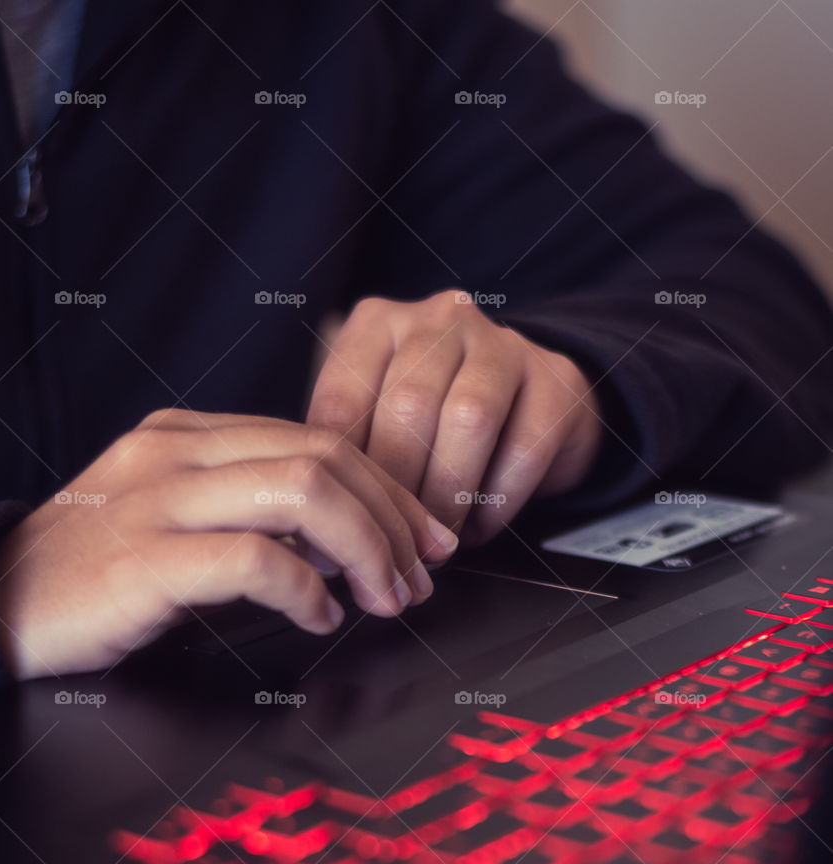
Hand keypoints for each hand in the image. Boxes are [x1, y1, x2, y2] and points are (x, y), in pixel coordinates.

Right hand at [0, 411, 458, 679]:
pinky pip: (254, 560)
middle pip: (325, 457)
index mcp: (189, 436)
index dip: (388, 488)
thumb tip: (341, 540)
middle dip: (393, 520)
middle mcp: (177, 454)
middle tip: (421, 576)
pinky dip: (307, 590)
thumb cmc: (92, 573)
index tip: (425, 537)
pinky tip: (321, 617)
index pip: (318, 439)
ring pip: (303, 494)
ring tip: (386, 599)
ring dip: (366, 550)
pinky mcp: (144, 561)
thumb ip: (248, 514)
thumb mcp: (173, 521)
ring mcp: (158, 502)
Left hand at [307, 291, 602, 542]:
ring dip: (449, 495)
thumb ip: (348, 452)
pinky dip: (497, 502)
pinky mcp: (557, 381)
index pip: (343, 398)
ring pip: (469, 420)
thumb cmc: (439, 420)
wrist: (536, 398)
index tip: (340, 524)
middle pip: (408, 408)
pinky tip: (480, 526)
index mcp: (379, 325)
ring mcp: (503, 343)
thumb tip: (309, 527)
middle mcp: (439, 319)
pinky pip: (524, 449)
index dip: (340, 475)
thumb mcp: (382, 417)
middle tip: (393, 541)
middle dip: (399, 489)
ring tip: (437, 539)